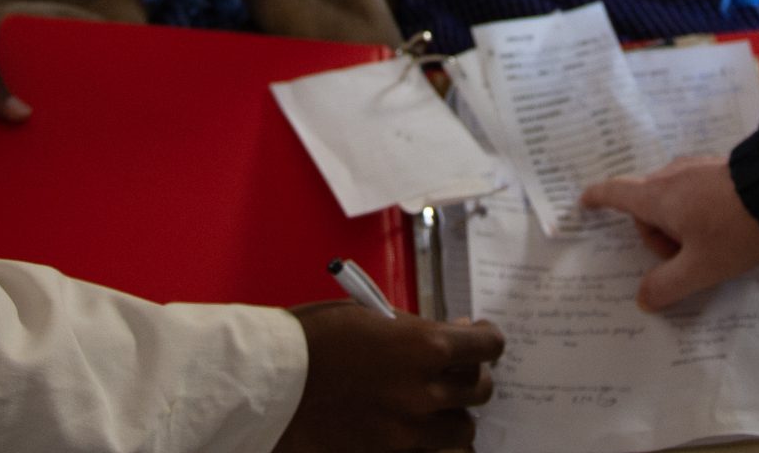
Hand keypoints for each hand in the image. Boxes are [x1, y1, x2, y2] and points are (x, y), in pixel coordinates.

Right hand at [277, 303, 503, 451]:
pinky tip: (415, 431)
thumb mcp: (370, 317)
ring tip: (435, 406)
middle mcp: (424, 393)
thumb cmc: (313, 340)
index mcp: (425, 346)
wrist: (270, 384)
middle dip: (470, 377)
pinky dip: (429, 444)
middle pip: (479, 390)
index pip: (487, 346)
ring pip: (462, 431)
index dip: (487, 339)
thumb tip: (451, 334)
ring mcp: (408, 433)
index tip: (481, 337)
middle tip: (456, 371)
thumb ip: (414, 329)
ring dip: (453, 416)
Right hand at [580, 155, 758, 311]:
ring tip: (712, 245)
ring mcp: (695, 167)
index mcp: (657, 197)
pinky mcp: (717, 168)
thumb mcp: (700, 268)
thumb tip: (642, 298)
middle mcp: (670, 175)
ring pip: (672, 200)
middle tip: (689, 257)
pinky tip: (723, 226)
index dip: (598, 198)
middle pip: (647, 207)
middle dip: (659, 236)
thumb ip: (666, 285)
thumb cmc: (733, 231)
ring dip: (680, 225)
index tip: (585, 201)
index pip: (616, 193)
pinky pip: (692, 191)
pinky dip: (696, 211)